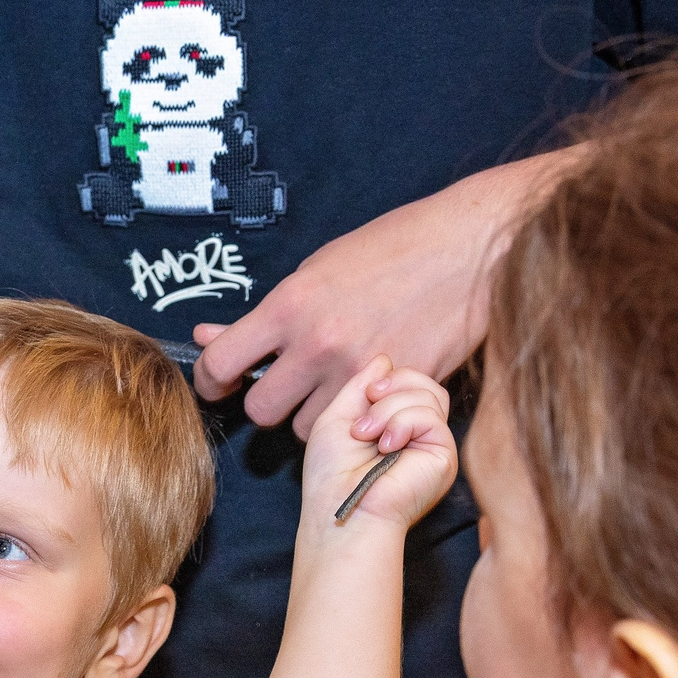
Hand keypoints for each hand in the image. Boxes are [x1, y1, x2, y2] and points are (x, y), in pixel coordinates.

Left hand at [193, 152, 563, 436]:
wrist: (469, 249)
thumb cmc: (393, 249)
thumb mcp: (316, 271)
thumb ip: (263, 316)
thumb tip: (208, 336)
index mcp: (291, 305)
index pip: (221, 362)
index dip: (210, 380)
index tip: (218, 382)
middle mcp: (319, 343)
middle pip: (260, 410)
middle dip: (265, 401)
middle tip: (282, 384)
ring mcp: (359, 372)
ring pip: (305, 428)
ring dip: (310, 414)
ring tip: (330, 384)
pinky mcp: (396, 390)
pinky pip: (354, 424)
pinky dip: (352, 417)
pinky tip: (363, 392)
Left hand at [300, 355, 456, 531]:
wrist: (340, 509)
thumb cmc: (332, 476)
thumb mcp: (337, 418)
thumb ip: (359, 386)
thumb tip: (383, 359)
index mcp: (395, 426)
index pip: (408, 383)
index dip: (388, 379)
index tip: (363, 395)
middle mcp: (418, 435)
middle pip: (425, 383)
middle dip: (392, 386)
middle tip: (367, 408)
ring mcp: (433, 445)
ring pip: (428, 395)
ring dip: (389, 409)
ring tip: (367, 435)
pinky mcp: (444, 455)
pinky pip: (430, 416)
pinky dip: (402, 422)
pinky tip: (386, 445)